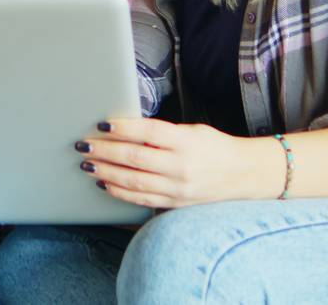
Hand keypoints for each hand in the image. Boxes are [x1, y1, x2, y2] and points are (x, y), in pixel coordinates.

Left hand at [76, 118, 277, 209]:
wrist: (243, 175)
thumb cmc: (215, 147)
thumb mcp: (193, 131)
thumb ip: (163, 132)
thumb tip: (125, 129)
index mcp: (186, 141)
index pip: (148, 132)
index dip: (123, 127)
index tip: (101, 124)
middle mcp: (181, 166)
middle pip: (135, 158)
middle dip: (105, 151)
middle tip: (84, 144)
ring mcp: (177, 188)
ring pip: (133, 181)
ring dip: (106, 171)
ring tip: (87, 163)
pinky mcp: (174, 203)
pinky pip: (141, 199)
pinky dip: (119, 191)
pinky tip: (104, 182)